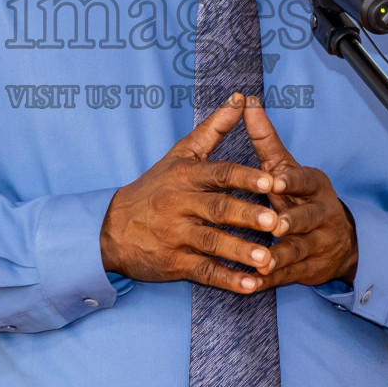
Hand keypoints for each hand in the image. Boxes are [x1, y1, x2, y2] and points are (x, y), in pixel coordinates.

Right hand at [100, 94, 282, 294]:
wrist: (111, 228)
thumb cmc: (153, 188)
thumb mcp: (179, 154)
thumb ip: (213, 129)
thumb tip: (241, 99)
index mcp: (185, 176)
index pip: (219, 174)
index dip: (246, 178)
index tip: (272, 182)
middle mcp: (180, 204)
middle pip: (218, 209)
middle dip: (247, 216)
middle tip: (277, 223)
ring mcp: (176, 235)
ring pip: (212, 243)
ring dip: (240, 252)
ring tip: (268, 260)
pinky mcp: (173, 263)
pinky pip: (203, 272)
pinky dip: (226, 280)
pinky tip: (249, 286)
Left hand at [243, 101, 359, 289]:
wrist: (340, 241)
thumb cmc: (300, 196)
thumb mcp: (288, 168)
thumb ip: (266, 140)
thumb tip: (246, 101)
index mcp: (315, 186)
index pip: (305, 180)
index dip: (291, 181)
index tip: (274, 180)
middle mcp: (320, 214)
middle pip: (307, 218)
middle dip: (292, 221)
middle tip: (275, 224)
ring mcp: (317, 245)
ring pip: (299, 250)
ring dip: (281, 256)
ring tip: (263, 261)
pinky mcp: (308, 271)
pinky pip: (288, 276)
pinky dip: (271, 281)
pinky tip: (253, 283)